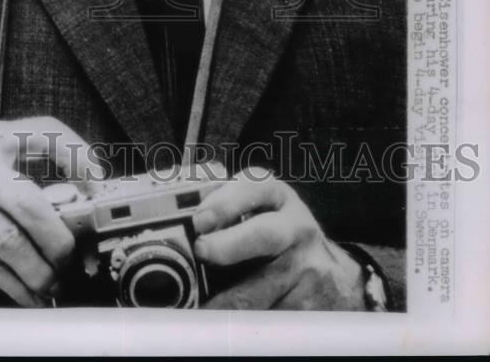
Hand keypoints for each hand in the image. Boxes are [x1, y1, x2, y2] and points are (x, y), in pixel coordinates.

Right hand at [0, 116, 91, 306]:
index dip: (78, 155)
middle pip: (29, 199)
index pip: (45, 133)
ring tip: (54, 284)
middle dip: (59, 236)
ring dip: (39, 269)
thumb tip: (74, 210)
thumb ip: (16, 177)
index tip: (99, 184)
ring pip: (10, 239)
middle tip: (75, 258)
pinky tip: (29, 295)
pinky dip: (15, 284)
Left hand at [192, 168, 365, 309]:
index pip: (254, 189)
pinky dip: (244, 325)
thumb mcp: (263, 211)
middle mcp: (296, 228)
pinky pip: (270, 318)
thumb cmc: (284, 239)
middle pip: (262, 235)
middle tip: (201, 251)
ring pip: (260, 288)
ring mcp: (306, 267)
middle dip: (228, 244)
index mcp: (279, 198)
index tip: (200, 219)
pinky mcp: (310, 304)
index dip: (226, 202)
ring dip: (226, 299)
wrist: (334, 279)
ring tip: (200, 303)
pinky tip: (227, 327)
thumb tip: (181, 225)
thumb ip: (228, 209)